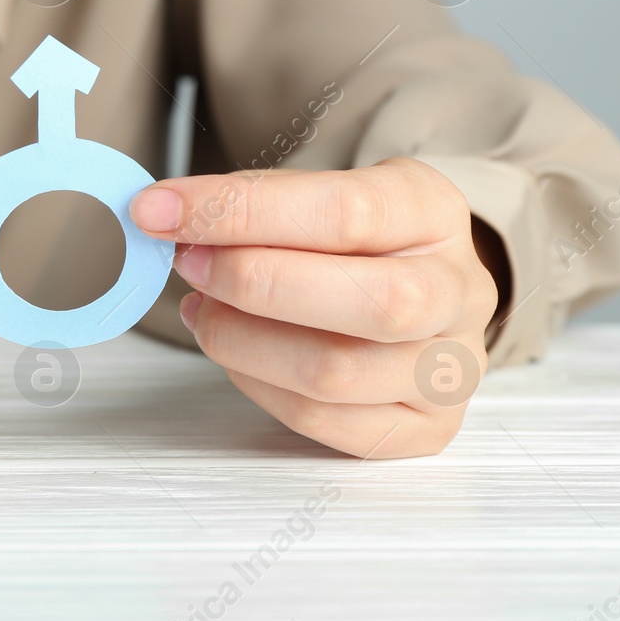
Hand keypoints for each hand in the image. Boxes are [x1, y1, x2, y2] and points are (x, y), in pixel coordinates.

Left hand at [130, 158, 501, 458]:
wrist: (411, 284)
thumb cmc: (351, 239)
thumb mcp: (317, 193)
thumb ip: (255, 203)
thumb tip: (164, 215)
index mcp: (432, 213)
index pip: (345, 212)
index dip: (240, 211)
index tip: (160, 209)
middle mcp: (459, 292)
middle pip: (372, 304)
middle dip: (252, 283)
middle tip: (187, 263)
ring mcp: (450, 369)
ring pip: (336, 374)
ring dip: (241, 340)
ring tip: (202, 309)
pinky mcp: (425, 427)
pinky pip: (325, 421)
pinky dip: (258, 386)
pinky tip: (235, 352)